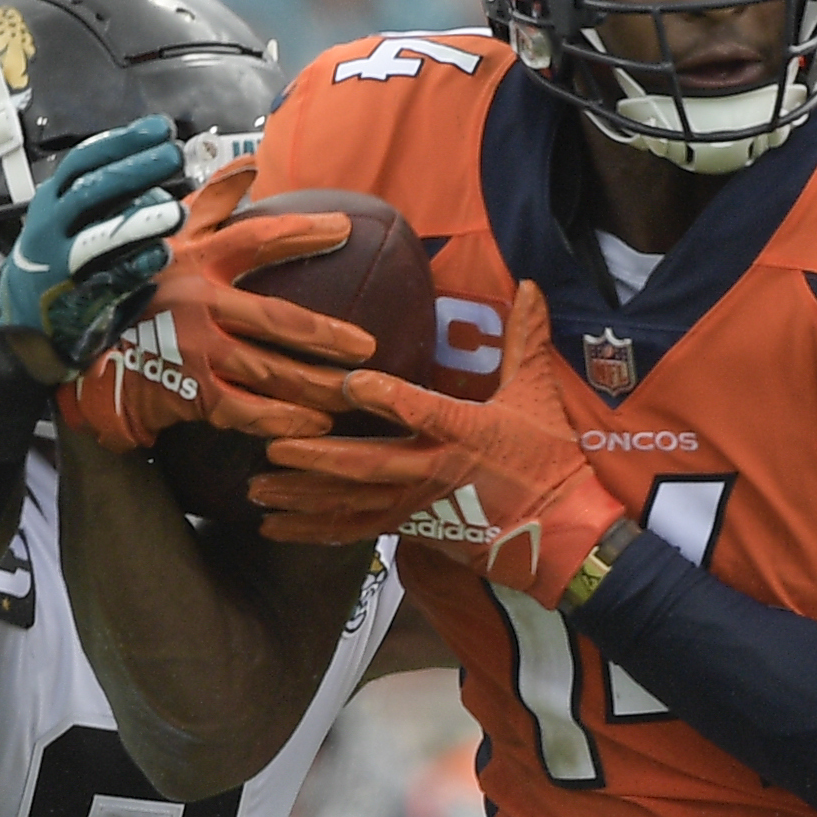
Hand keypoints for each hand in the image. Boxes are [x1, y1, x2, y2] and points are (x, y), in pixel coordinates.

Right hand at [0, 112, 191, 382]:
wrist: (25, 323)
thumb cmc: (61, 260)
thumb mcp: (69, 219)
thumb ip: (107, 194)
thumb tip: (159, 158)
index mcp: (51, 200)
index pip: (85, 160)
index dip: (123, 141)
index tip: (161, 128)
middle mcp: (49, 227)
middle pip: (91, 190)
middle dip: (135, 170)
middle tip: (175, 156)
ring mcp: (59, 265)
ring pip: (97, 237)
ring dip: (139, 222)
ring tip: (178, 211)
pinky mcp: (75, 300)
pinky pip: (109, 280)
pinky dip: (136, 265)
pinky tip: (162, 253)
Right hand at [63, 164, 378, 452]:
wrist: (76, 348)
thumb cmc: (127, 284)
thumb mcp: (158, 234)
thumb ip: (208, 203)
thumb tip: (249, 167)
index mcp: (195, 260)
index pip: (257, 239)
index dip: (303, 232)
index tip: (345, 230)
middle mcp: (197, 303)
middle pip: (277, 318)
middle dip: (326, 335)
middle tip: (368, 347)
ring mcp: (193, 349)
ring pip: (268, 370)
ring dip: (315, 383)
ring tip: (354, 391)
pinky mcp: (187, 391)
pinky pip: (244, 410)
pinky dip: (281, 419)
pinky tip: (314, 425)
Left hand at [252, 282, 625, 599]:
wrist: (559, 532)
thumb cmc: (547, 460)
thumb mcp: (537, 396)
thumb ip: (525, 339)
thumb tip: (530, 283)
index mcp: (465, 434)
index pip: (424, 413)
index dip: (389, 399)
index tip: (352, 383)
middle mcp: (435, 472)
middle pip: (371, 467)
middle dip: (320, 458)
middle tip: (275, 444)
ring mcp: (418, 506)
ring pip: (353, 505)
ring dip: (303, 497)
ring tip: (257, 488)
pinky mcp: (410, 528)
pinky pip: (355, 531)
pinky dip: (313, 531)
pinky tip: (273, 527)